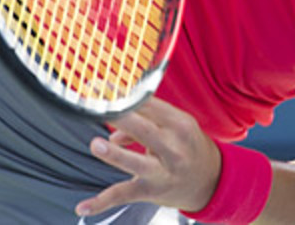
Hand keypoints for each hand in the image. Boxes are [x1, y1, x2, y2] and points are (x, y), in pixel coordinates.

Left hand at [75, 97, 221, 217]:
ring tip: (97, 145)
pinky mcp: (151, 191)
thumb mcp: (175, 129)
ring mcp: (163, 171)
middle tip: (98, 108)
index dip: (126, 95)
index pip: (150, 105)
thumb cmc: (188, 146)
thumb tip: (111, 135)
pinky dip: (102, 202)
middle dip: (121, 118)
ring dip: (116, 155)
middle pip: (144, 130)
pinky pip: (124, 195)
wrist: (211, 180)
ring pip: (136, 163)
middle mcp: (174, 147)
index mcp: (180, 124)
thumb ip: (144, 124)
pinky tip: (83, 207)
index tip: (103, 87)